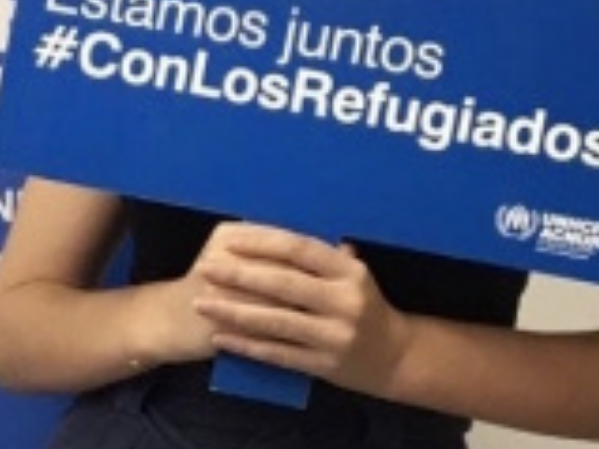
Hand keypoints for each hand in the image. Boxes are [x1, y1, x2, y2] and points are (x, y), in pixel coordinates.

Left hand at [191, 223, 414, 396]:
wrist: (396, 357)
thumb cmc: (364, 306)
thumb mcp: (352, 275)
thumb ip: (318, 257)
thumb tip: (269, 233)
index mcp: (349, 272)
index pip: (299, 250)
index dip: (261, 244)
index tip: (228, 240)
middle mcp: (344, 302)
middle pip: (282, 284)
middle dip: (238, 276)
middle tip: (205, 269)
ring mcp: (335, 336)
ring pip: (276, 322)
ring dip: (234, 313)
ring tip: (202, 304)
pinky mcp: (325, 366)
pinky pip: (278, 354)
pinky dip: (247, 346)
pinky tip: (221, 338)